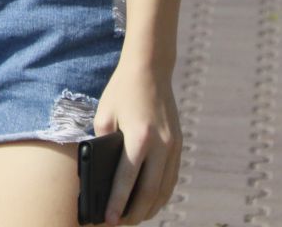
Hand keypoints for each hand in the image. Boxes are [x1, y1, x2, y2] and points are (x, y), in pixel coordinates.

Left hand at [92, 61, 181, 224]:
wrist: (151, 70)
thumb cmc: (121, 91)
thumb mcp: (105, 115)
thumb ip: (104, 144)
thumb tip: (103, 172)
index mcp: (140, 137)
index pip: (127, 179)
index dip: (117, 202)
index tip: (109, 220)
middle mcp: (161, 145)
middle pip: (150, 191)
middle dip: (135, 212)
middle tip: (120, 224)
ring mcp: (173, 146)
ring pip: (164, 188)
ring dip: (150, 207)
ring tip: (134, 218)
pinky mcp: (178, 145)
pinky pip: (171, 177)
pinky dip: (161, 194)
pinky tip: (150, 202)